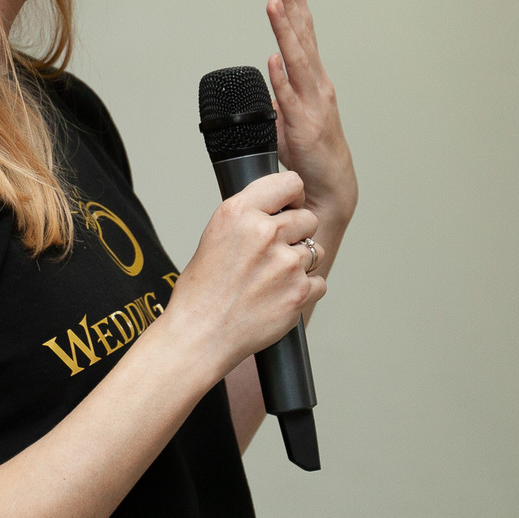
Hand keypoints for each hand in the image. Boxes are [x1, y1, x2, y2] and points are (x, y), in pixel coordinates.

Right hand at [167, 170, 325, 375]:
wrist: (201, 334)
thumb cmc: (202, 291)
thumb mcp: (215, 235)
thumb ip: (249, 216)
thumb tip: (282, 207)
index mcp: (238, 212)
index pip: (290, 182)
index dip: (292, 197)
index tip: (287, 208)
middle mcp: (264, 233)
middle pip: (308, 218)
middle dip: (296, 234)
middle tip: (273, 254)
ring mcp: (285, 263)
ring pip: (315, 251)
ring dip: (300, 263)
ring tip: (271, 279)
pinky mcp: (300, 292)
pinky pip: (318, 282)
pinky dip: (303, 290)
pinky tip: (277, 297)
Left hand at [265, 0, 356, 237]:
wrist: (327, 193)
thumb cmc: (310, 157)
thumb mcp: (293, 115)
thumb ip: (284, 91)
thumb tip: (272, 71)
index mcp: (312, 80)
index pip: (302, 33)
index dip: (294, 3)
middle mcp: (316, 86)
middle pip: (303, 36)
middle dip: (293, 2)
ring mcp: (311, 105)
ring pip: (296, 59)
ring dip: (285, 30)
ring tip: (274, 2)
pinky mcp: (303, 128)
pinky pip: (288, 99)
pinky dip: (281, 78)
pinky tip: (273, 58)